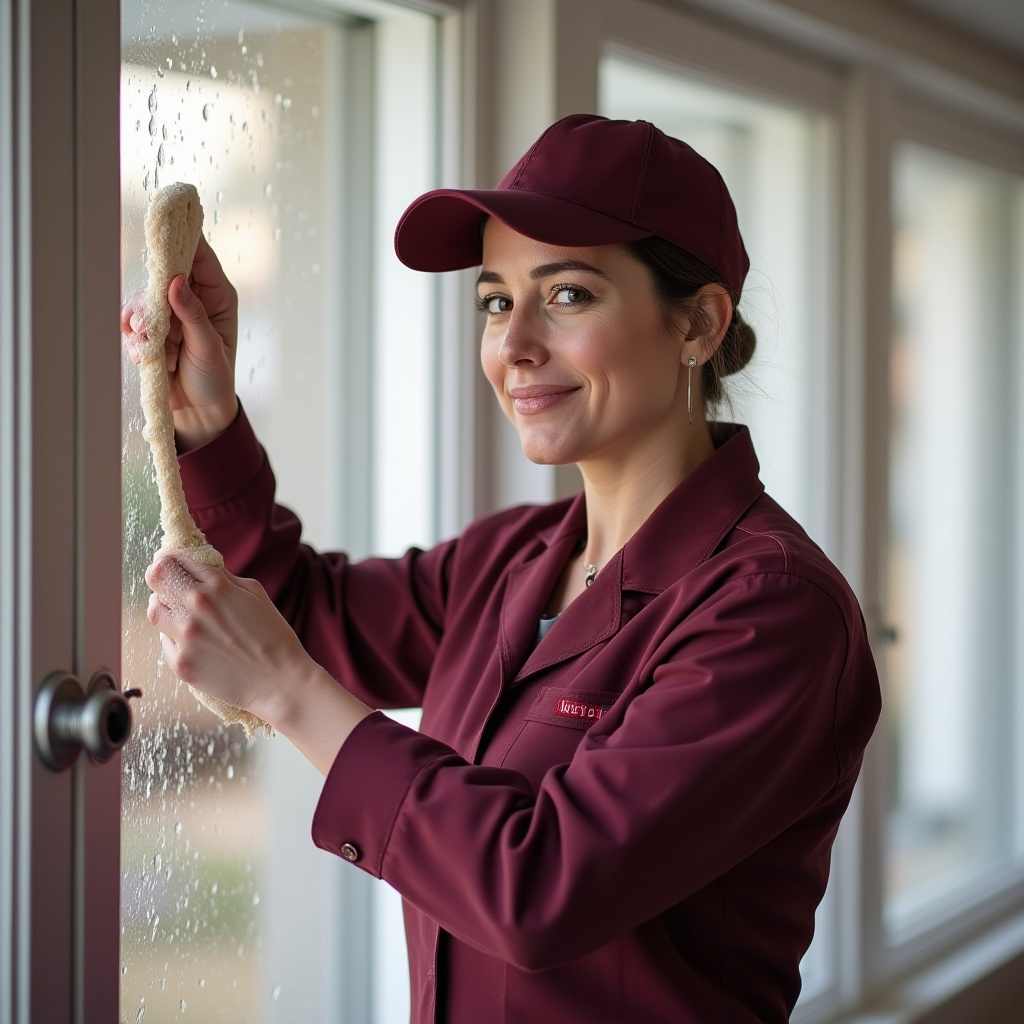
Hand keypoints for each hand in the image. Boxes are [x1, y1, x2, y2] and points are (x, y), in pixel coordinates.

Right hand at [122, 235, 239, 450]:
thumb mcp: (209, 347)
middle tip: (149, 319)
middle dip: (152, 297)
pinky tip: (148, 356)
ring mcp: (169, 314)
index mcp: (216, 296)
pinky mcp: (151, 330)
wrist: (198, 413)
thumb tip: (176, 281)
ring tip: (153, 346)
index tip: (163, 230)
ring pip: (143, 300)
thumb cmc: (214, 379)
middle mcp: (192, 299)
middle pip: (163, 274)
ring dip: (143, 323)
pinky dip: (136, 339)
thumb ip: (193, 314)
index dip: (181, 240)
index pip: (199, 256)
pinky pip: (132, 323)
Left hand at [146, 554, 311, 723]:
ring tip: (178, 614)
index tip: (174, 565)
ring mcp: (186, 636)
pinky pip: (165, 642)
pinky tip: (193, 642)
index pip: (177, 560)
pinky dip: (174, 637)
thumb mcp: (256, 594)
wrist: (279, 681)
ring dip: (163, 607)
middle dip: (160, 575)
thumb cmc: (274, 636)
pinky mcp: (180, 663)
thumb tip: (202, 568)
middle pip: (157, 576)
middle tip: (166, 582)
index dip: (173, 560)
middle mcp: (197, 607)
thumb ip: (226, 578)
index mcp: (218, 586)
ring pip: (154, 610)